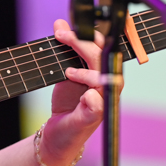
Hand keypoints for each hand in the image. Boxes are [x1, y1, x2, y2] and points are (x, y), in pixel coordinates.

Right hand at [40, 19, 120, 165]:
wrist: (57, 136)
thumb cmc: (71, 135)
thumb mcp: (78, 127)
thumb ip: (89, 113)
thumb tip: (94, 96)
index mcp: (107, 93)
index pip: (103, 72)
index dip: (87, 70)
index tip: (69, 74)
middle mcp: (103, 80)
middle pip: (98, 53)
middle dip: (81, 42)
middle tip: (61, 36)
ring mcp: (90, 73)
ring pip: (90, 47)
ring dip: (76, 36)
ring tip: (60, 30)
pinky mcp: (77, 70)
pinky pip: (75, 50)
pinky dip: (68, 39)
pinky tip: (59, 32)